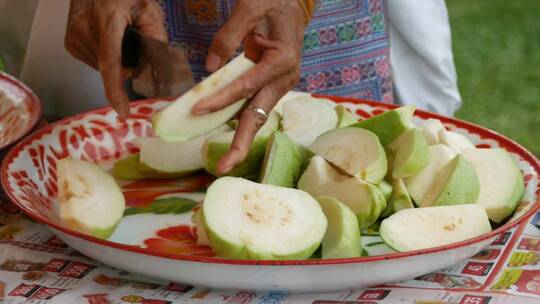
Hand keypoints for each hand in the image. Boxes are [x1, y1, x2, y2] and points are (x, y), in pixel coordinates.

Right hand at [64, 0, 166, 117]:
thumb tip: (160, 69)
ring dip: (117, 60)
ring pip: (104, 68)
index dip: (116, 91)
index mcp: (107, 22)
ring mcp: (75, 38)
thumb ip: (156, 39)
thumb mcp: (148, 11)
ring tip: (117, 35)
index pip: (111, 64)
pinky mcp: (70, 43)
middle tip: (133, 41)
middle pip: (113, 68)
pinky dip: (105, 56)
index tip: (123, 111)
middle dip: (129, 64)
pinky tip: (107, 39)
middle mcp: (85, 31)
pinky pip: (94, 62)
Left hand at [191, 0, 309, 174]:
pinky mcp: (273, 85)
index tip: (196, 110)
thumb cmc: (274, 2)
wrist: (294, 2)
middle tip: (223, 168)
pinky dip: (240, 121)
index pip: (246, 86)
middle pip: (259, 116)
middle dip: (240, 144)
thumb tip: (210, 69)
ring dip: (241, 139)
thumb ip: (228, 37)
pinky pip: (255, 106)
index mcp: (282, 61)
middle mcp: (285, 79)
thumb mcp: (250, 8)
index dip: (220, 100)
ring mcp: (280, 84)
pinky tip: (227, 136)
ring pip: (257, 116)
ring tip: (225, 163)